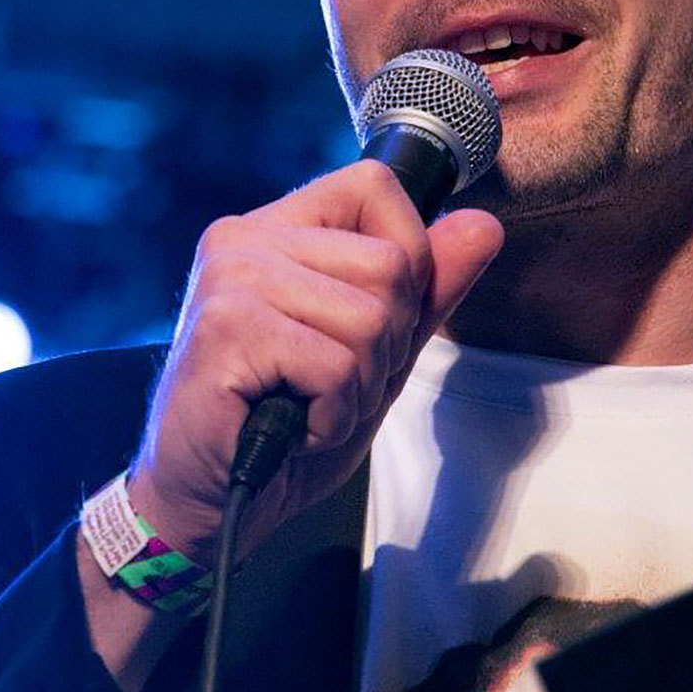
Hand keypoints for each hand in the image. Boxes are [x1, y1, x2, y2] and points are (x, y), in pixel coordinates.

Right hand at [127, 160, 502, 563]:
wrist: (206, 504)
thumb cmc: (284, 428)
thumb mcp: (376, 354)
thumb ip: (427, 290)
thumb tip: (485, 225)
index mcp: (277, 228)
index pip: (375, 187)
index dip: (407, 257)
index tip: (371, 322)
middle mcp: (246, 238)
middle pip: (391, 263)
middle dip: (386, 344)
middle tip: (328, 382)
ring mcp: (231, 279)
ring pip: (372, 318)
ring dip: (358, 386)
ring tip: (307, 404)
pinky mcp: (225, 330)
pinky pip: (336, 366)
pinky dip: (331, 414)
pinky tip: (292, 425)